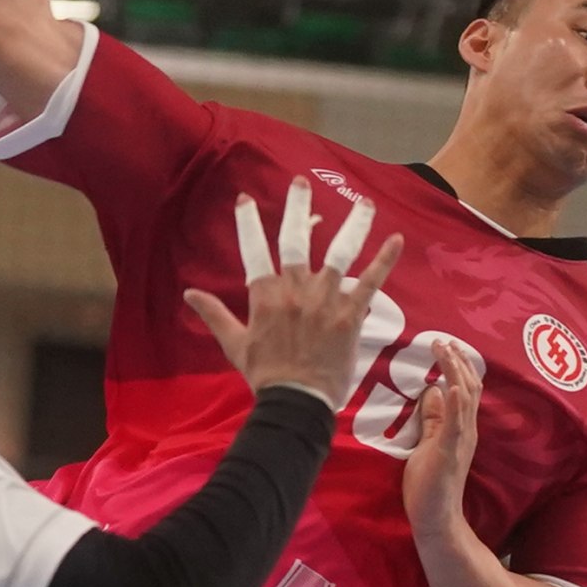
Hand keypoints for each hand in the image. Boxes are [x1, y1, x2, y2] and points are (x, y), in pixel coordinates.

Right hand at [184, 182, 405, 412]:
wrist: (295, 403)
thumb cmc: (266, 375)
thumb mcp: (234, 344)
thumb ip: (215, 314)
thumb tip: (189, 294)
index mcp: (266, 296)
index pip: (254, 251)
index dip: (248, 224)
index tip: (244, 199)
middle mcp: (295, 291)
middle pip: (296, 240)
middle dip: (297, 208)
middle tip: (300, 182)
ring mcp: (325, 300)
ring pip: (340, 253)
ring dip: (353, 224)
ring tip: (363, 201)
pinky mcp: (350, 315)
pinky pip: (370, 282)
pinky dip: (384, 260)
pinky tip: (397, 239)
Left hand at [396, 345, 483, 540]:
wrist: (437, 519)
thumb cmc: (430, 486)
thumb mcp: (428, 444)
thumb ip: (433, 420)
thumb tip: (432, 392)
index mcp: (461, 427)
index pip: (464, 388)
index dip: (456, 364)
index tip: (443, 344)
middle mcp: (467, 429)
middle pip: (469, 386)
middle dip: (457, 360)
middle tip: (442, 339)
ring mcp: (461, 440)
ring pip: (466, 397)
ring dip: (456, 371)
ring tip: (447, 350)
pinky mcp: (451, 452)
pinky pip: (457, 424)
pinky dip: (456, 403)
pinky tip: (451, 384)